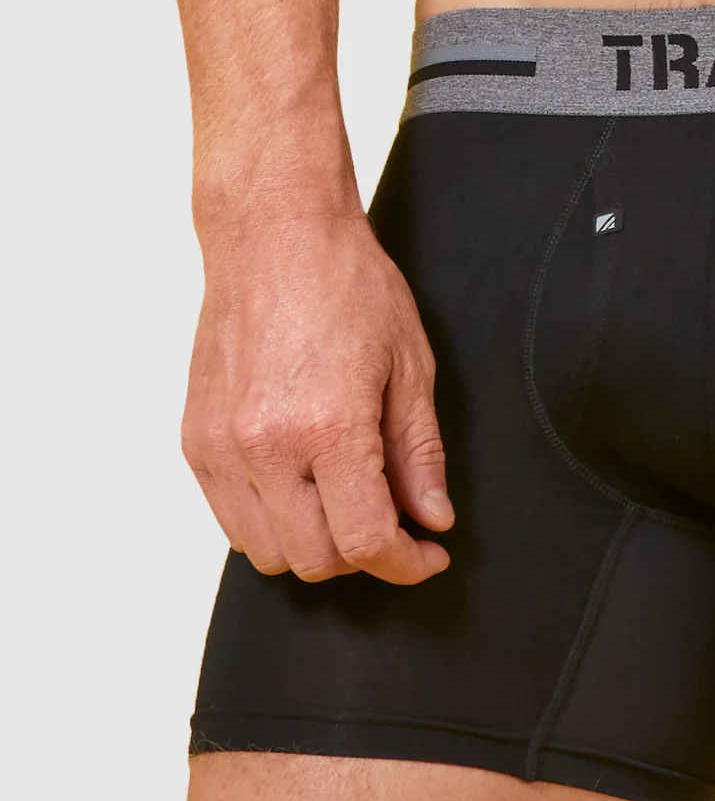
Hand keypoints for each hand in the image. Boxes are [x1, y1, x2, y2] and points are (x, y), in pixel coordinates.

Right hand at [183, 210, 452, 584]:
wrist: (274, 236)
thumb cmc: (349, 287)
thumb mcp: (410, 368)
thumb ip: (419, 454)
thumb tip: (432, 519)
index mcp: (327, 429)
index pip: (365, 541)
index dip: (405, 564)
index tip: (428, 555)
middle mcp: (264, 447)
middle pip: (314, 560)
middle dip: (365, 557)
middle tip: (398, 525)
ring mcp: (220, 447)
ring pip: (265, 553)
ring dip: (314, 545)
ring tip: (349, 504)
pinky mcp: (195, 440)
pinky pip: (230, 519)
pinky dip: (272, 522)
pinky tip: (306, 486)